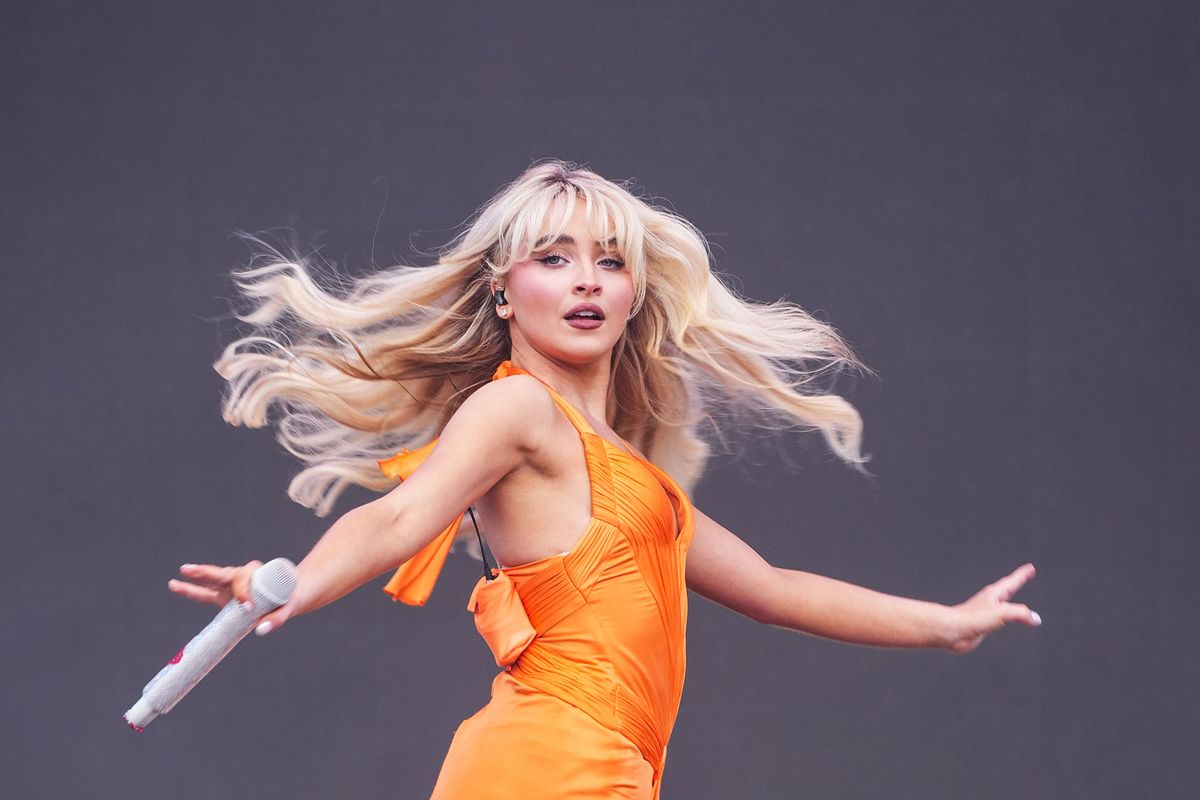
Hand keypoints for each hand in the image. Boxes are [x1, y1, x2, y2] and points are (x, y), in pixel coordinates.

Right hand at [168, 561, 296, 636]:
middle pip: (223, 573)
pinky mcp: (223, 597)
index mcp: (257, 575)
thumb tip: (261, 630)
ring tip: (174, 582)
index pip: (243, 577)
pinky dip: (191, 590)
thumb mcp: (289, 607)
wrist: (289, 595)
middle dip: (205, 572)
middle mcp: (241, 577)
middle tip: (188, 570)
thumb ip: (278, 618)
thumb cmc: (289, 599)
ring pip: (211, 580)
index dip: (242, 590)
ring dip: (195, 578)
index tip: (248, 606)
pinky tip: (175, 585)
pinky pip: (204, 593)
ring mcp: (230, 586)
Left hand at [946, 563, 1040, 652]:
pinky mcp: (982, 623)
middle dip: (1017, 582)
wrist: (952, 630)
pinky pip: (999, 617)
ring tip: (1013, 595)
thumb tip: (1035, 619)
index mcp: (994, 594)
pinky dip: (1006, 616)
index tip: (1030, 568)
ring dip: (1011, 599)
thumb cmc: (972, 618)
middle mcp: (990, 601)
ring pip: (1003, 603)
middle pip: (1007, 588)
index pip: (1012, 581)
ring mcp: (986, 611)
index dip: (1022, 575)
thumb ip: (1020, 614)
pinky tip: (1004, 619)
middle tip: (1025, 575)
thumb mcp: (1001, 613)